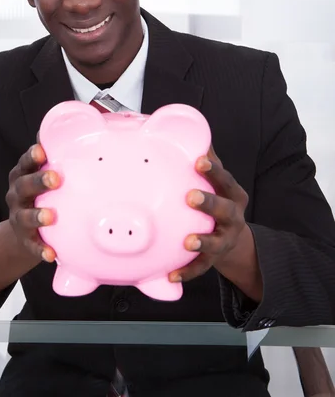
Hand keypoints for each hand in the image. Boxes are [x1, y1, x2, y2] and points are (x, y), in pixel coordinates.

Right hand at [6, 143, 59, 262]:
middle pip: (24, 185)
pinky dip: (40, 249)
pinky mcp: (25, 239)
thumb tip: (71, 126)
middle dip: (38, 181)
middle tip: (55, 178)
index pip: (25, 162)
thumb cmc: (40, 193)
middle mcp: (17, 194)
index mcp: (22, 175)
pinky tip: (51, 254)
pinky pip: (32, 245)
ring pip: (25, 216)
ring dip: (37, 215)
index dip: (32, 156)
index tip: (42, 150)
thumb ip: (54, 155)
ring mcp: (19, 217)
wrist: (23, 229)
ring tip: (51, 216)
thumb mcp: (41, 173)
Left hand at [169, 146, 249, 282]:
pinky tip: (171, 275)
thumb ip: (205, 159)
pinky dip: (187, 272)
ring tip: (187, 241)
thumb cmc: (217, 198)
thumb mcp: (215, 180)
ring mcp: (225, 238)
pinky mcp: (214, 259)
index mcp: (231, 193)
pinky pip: (201, 268)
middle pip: (224, 209)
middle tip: (190, 197)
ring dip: (202, 241)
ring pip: (216, 241)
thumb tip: (190, 127)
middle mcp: (232, 215)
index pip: (224, 178)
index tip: (199, 161)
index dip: (213, 170)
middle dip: (209, 202)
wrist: (232, 238)